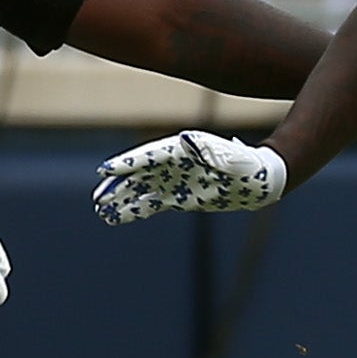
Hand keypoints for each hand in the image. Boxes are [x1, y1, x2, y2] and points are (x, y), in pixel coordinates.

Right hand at [93, 131, 287, 225]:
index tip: (106, 170)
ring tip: (101, 209)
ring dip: (122, 200)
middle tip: (97, 196)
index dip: (128, 164)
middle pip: (138, 175)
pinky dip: (136, 210)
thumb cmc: (244, 164)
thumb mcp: (228, 156)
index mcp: (181, 151)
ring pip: (141, 191)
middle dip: (118, 185)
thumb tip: (186, 141)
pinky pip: (152, 204)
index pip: (149, 157)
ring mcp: (175, 182)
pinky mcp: (179, 198)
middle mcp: (173, 166)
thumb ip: (206, 150)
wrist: (258, 179)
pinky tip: (118, 216)